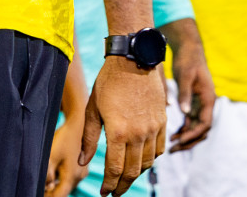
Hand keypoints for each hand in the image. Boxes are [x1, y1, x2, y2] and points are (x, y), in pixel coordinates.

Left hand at [46, 110, 88, 196]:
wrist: (79, 124)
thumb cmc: (64, 138)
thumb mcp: (51, 154)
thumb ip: (47, 173)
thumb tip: (46, 187)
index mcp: (72, 176)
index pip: (60, 196)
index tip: (38, 193)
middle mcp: (79, 177)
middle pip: (63, 191)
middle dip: (51, 191)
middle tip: (39, 187)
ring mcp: (82, 172)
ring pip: (67, 184)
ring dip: (56, 184)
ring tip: (45, 179)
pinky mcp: (82, 166)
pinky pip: (70, 176)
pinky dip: (61, 177)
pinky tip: (54, 169)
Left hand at [81, 57, 165, 196]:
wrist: (133, 61)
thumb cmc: (108, 83)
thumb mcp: (92, 109)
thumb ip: (89, 138)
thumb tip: (83, 162)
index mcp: (118, 132)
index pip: (115, 169)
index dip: (109, 185)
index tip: (104, 193)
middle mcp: (138, 134)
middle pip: (132, 170)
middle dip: (122, 185)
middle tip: (114, 193)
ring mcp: (153, 129)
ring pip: (147, 163)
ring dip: (136, 175)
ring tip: (125, 179)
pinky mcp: (162, 123)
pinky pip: (159, 149)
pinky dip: (151, 160)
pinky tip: (141, 162)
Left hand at [166, 26, 214, 151]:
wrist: (189, 49)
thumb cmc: (187, 60)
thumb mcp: (184, 76)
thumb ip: (184, 94)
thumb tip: (185, 114)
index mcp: (208, 99)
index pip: (205, 123)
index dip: (194, 134)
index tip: (180, 140)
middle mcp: (207, 104)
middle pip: (202, 129)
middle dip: (190, 140)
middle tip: (174, 149)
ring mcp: (201, 104)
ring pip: (197, 127)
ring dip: (186, 137)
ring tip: (172, 145)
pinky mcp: (193, 102)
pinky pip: (191, 121)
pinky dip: (184, 129)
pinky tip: (173, 135)